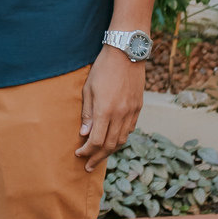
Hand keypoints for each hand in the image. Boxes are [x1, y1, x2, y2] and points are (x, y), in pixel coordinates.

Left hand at [76, 46, 144, 171]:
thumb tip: (85, 133)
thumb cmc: (103, 68)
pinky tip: (114, 140)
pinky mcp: (138, 107)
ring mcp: (132, 111)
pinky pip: (130, 129)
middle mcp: (121, 114)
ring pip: (122, 139)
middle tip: (88, 165)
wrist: (126, 53)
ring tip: (100, 156)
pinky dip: (121, 138)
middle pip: (110, 145)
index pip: (96, 140)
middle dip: (98, 157)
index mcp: (105, 110)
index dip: (87, 151)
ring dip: (110, 150)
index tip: (78, 154)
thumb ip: (88, 113)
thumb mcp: (88, 89)